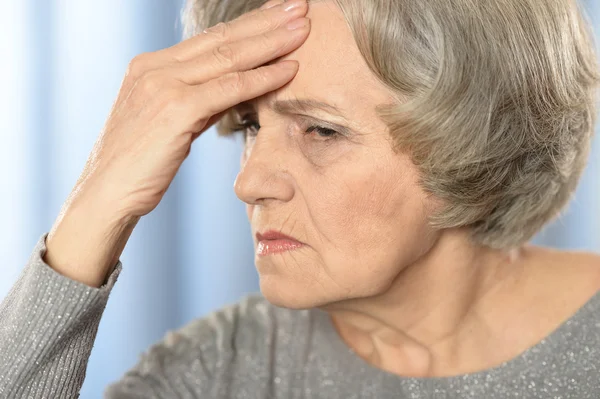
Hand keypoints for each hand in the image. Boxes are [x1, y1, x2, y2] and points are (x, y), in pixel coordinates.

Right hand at [44, 0, 310, 285]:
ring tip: (304, 27)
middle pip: (223, 38)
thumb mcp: (168, 122)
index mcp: (151, 67)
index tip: (279, 14)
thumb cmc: (140, 164)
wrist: (107, 194)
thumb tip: (231, 92)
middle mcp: (155, 68)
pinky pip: (229, 89)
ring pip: (229, 57)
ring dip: (272, 41)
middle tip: (301, 6)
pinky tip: (290, 69)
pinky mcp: (174, 109)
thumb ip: (197, 101)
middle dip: (266, 20)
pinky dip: (262, 78)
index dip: (249, 25)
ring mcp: (163, 85)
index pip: (210, 39)